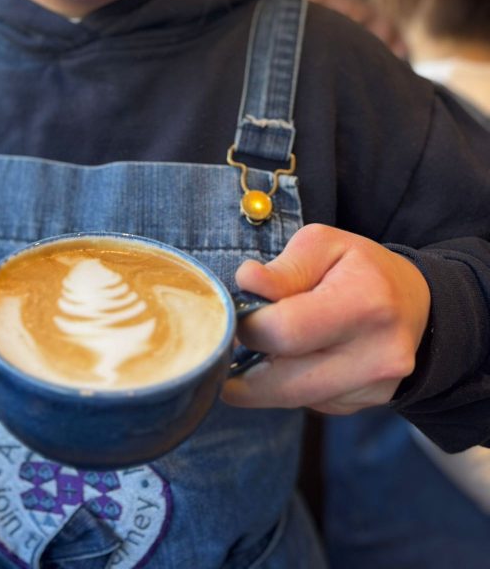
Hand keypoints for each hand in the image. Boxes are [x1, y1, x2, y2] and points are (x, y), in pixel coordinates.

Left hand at [221, 223, 430, 414]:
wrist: (418, 304)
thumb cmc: (362, 268)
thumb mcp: (324, 245)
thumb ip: (284, 268)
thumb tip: (247, 282)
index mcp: (366, 304)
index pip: (286, 332)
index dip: (248, 326)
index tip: (238, 313)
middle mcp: (377, 356)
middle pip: (283, 383)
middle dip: (244, 366)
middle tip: (232, 341)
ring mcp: (374, 389)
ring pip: (290, 399)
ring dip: (263, 378)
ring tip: (263, 344)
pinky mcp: (364, 406)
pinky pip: (307, 402)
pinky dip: (290, 383)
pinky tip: (297, 357)